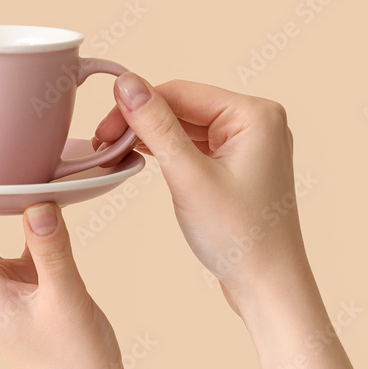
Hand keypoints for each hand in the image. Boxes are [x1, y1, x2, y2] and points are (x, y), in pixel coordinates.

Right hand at [94, 74, 309, 314]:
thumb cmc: (238, 236)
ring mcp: (249, 144)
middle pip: (182, 106)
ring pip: (185, 126)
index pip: (180, 92)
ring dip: (150, 137)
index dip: (135, 107)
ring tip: (114, 154)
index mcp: (255, 114)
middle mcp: (256, 121)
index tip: (101, 132)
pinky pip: (194, 146)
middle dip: (141, 122)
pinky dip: (167, 152)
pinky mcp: (238, 165)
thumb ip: (156, 125)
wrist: (267, 286)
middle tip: (102, 146)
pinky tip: (140, 160)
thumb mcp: (188, 176)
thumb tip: (127, 82)